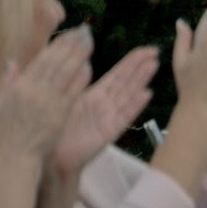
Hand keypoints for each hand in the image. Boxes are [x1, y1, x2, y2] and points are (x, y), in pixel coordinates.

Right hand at [0, 28, 93, 159]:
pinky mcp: (60, 115)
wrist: (16, 156)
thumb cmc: (7, 130)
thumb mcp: (0, 103)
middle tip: (84, 31)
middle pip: (56, 63)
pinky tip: (88, 67)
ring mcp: (49, 103)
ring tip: (88, 42)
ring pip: (66, 75)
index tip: (68, 33)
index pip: (41, 60)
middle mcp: (35, 92)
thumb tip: (12, 60)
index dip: (56, 46)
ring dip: (78, 57)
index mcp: (19, 87)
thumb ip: (7, 80)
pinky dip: (80, 78)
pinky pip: (72, 93)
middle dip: (71, 45)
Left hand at [55, 47, 159, 175]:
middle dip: (140, 66)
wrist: (51, 158)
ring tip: (154, 65)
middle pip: (126, 82)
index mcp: (93, 96)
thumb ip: (72, 82)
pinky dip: (135, 105)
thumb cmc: (53, 131)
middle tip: (155, 51)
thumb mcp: (61, 100)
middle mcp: (104, 105)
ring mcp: (109, 118)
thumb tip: (81, 61)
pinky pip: (124, 116)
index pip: (116, 75)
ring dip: (141, 80)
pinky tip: (146, 94)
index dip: (130, 62)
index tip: (144, 49)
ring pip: (128, 95)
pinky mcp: (109, 132)